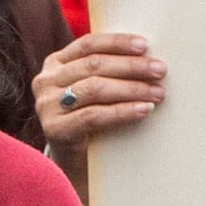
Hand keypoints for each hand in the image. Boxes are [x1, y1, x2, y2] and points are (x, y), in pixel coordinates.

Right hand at [36, 26, 166, 146]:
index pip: (88, 44)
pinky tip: (144, 110)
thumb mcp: (93, 90)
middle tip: (159, 70)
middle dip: (131, 66)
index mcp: (56, 63)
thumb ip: (107, 71)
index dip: (117, 43)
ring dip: (131, 89)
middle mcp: (46, 81)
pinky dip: (122, 111)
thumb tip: (148, 58)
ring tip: (157, 93)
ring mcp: (47, 105)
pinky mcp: (54, 129)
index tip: (145, 45)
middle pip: (94, 65)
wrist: (74, 162)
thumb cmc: (90, 121)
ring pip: (95, 88)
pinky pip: (93, 116)